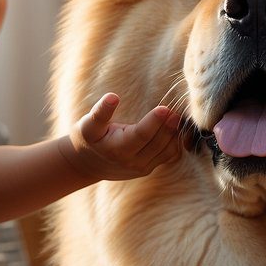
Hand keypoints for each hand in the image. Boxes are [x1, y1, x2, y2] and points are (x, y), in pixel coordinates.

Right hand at [64, 93, 182, 180]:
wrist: (87, 164)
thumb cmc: (88, 138)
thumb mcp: (88, 125)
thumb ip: (101, 112)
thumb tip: (113, 97)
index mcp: (116, 149)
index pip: (141, 135)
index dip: (154, 121)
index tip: (165, 108)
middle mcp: (131, 161)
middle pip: (157, 143)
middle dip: (168, 127)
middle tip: (176, 111)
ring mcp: (141, 168)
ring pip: (166, 152)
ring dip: (174, 135)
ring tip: (178, 118)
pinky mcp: (148, 169)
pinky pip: (168, 157)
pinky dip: (175, 144)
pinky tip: (177, 130)